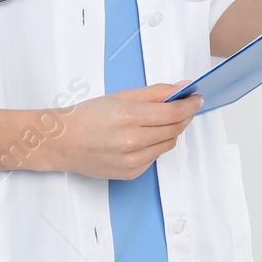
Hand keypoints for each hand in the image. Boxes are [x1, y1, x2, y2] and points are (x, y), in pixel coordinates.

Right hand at [54, 82, 201, 178]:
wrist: (63, 142)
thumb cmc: (88, 116)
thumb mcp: (121, 95)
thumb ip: (155, 92)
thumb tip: (183, 87)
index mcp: (129, 116)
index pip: (174, 111)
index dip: (190, 104)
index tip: (198, 99)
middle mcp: (132, 141)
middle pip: (175, 129)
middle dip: (184, 116)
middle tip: (185, 106)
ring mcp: (131, 160)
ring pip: (168, 144)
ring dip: (171, 131)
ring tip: (159, 121)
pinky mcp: (130, 173)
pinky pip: (155, 157)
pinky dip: (156, 145)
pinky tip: (142, 137)